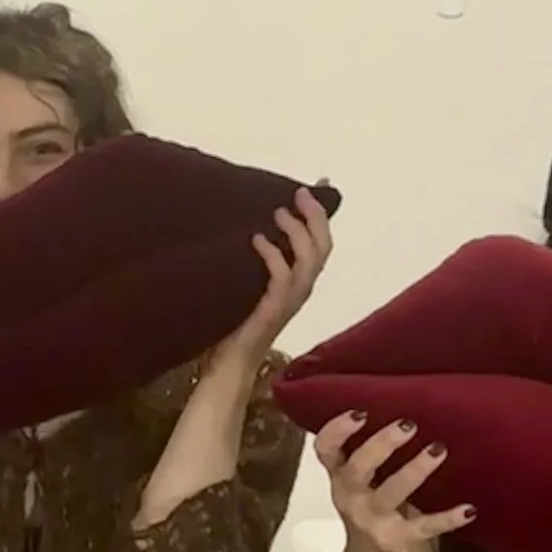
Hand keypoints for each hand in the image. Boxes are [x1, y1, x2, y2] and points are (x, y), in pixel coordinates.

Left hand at [207, 190, 333, 380]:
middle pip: (323, 248)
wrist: (229, 363)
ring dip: (297, 232)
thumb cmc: (236, 324)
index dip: (319, 216)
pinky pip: (282, 278)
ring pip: (309, 260)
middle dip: (315, 217)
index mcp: (297, 282)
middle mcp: (300, 290)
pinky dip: (272, 256)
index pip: (319, 244)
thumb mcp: (249, 283)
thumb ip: (257, 260)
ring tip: (279, 213)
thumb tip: (249, 226)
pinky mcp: (273, 311)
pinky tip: (257, 241)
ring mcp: (289, 301)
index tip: (313, 188)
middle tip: (300, 193)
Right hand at [314, 412, 471, 551]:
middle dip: (381, 445)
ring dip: (414, 471)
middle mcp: (350, 498)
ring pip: (390, 494)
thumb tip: (408, 403)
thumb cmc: (374, 510)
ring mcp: (372, 521)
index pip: (325, 450)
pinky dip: (447, 518)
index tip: (360, 411)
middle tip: (409, 424)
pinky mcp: (397, 541)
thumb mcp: (364, 482)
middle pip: (357, 468)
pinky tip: (469, 509)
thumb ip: (372, 452)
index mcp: (340, 477)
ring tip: (438, 449)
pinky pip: (424, 528)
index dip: (336, 430)